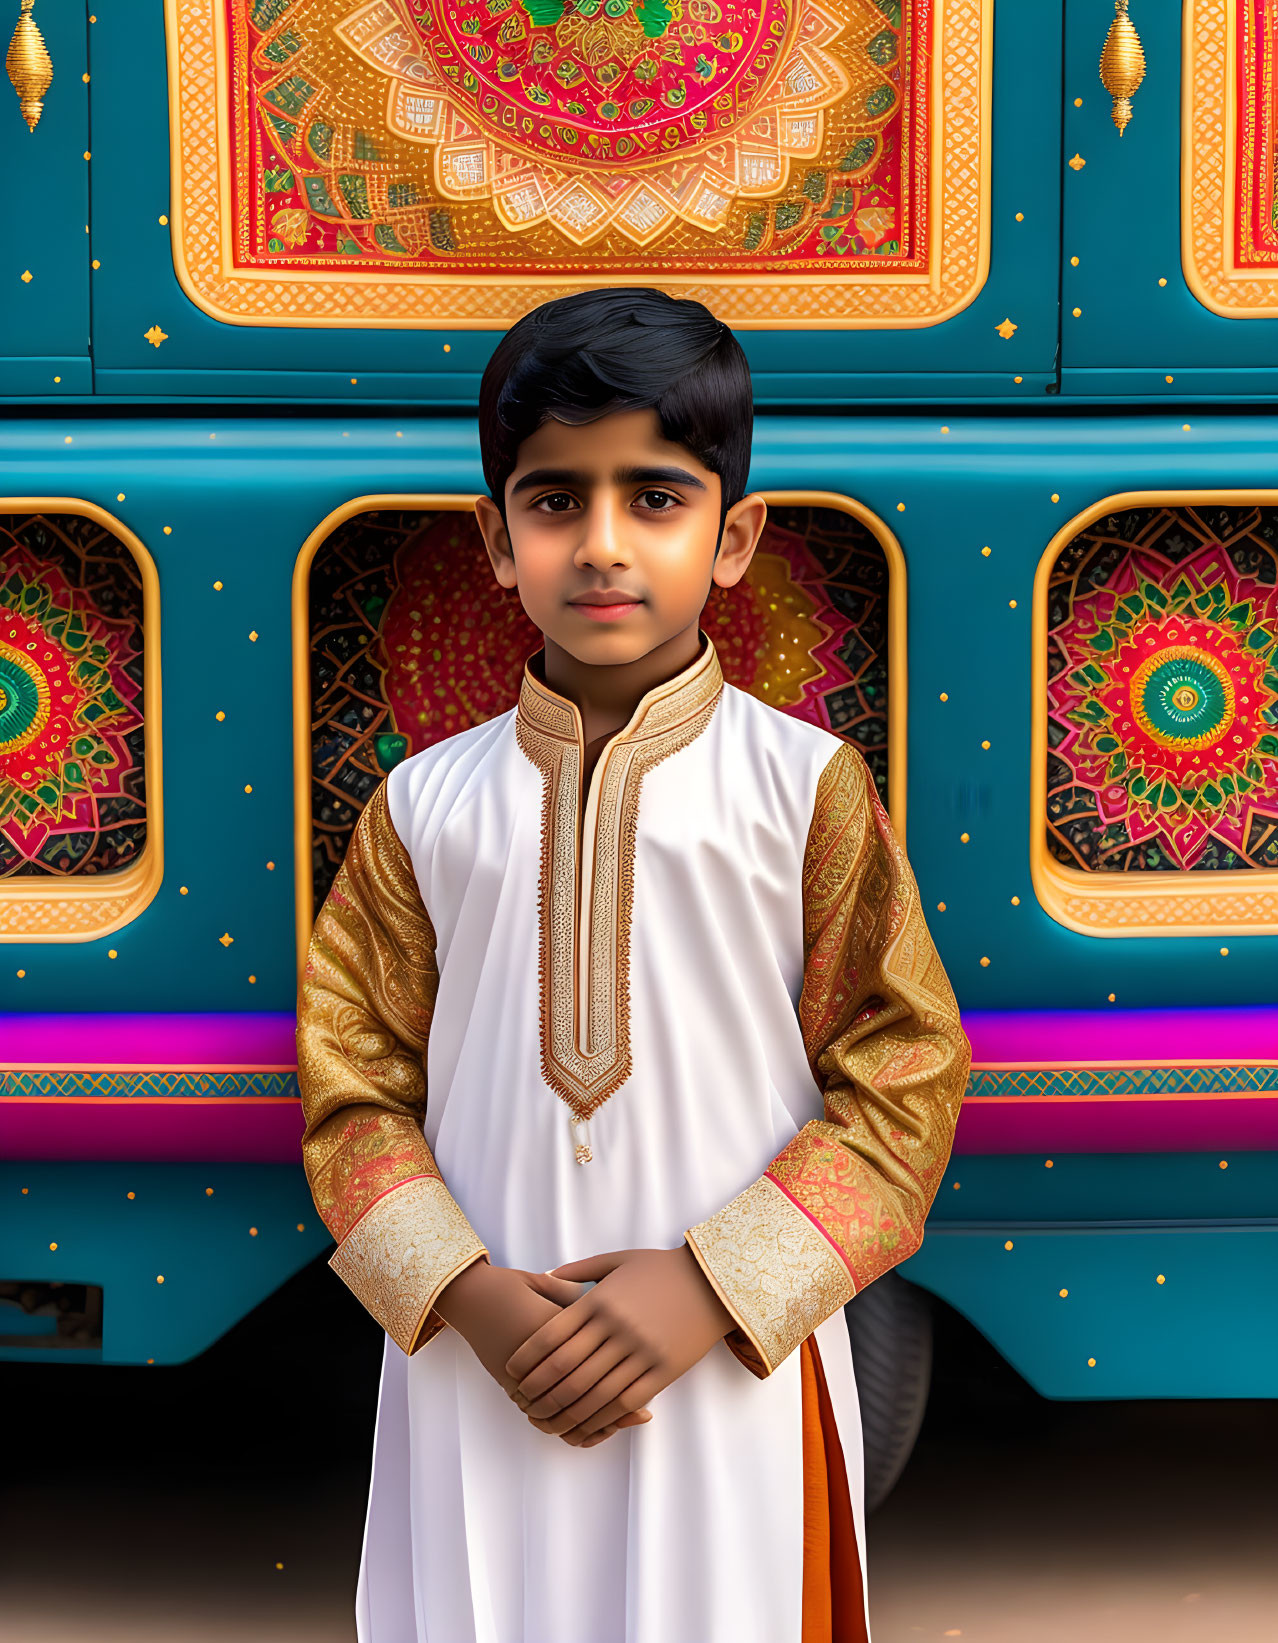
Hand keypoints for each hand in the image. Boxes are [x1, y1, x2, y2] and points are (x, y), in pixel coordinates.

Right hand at [434, 1259, 651, 1447]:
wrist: (469, 1299)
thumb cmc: (510, 1286)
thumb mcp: (546, 1282)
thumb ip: (574, 1293)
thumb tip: (605, 1304)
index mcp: (554, 1327)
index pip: (595, 1352)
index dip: (624, 1367)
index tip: (647, 1372)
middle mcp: (542, 1358)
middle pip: (584, 1389)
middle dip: (615, 1402)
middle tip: (641, 1408)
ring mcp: (526, 1376)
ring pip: (566, 1412)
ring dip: (593, 1422)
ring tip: (618, 1421)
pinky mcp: (513, 1387)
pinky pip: (545, 1418)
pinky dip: (567, 1428)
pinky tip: (589, 1429)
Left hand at [504, 1245, 735, 1442]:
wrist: (713, 1282)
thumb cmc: (662, 1269)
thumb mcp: (617, 1260)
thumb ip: (579, 1270)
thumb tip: (544, 1277)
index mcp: (601, 1300)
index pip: (552, 1335)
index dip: (528, 1358)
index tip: (512, 1372)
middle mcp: (617, 1327)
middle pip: (567, 1368)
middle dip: (539, 1391)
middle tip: (522, 1403)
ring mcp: (641, 1351)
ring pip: (593, 1391)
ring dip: (565, 1412)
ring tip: (547, 1421)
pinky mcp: (662, 1370)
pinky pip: (625, 1401)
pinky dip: (601, 1417)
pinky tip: (585, 1424)